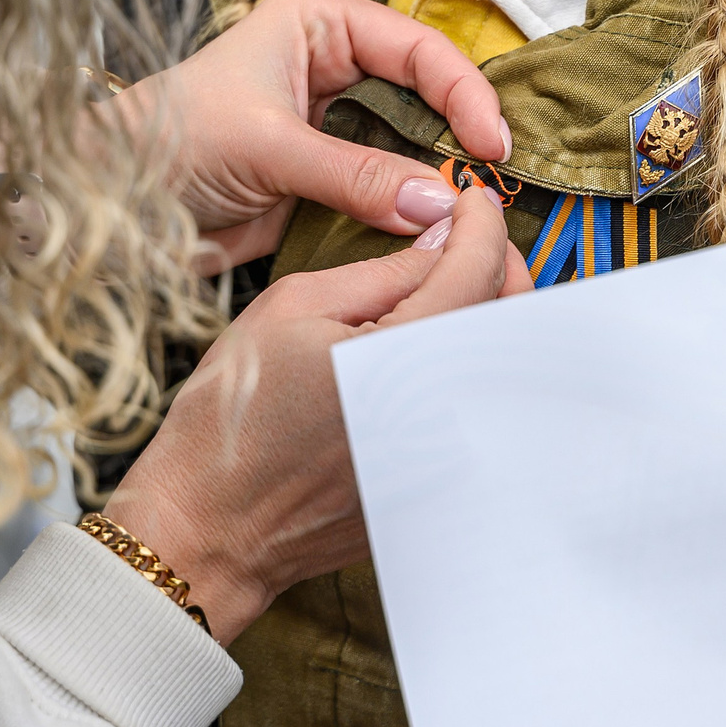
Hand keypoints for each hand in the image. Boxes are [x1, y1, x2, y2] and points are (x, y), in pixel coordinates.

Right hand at [105, 188, 530, 639]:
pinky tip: (441, 346)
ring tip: (456, 284)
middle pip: (511, 316)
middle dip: (499, 263)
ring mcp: (450, 454)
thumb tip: (441, 238)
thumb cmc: (237, 413)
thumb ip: (382, 271)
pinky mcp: (443, 481)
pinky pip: (481, 408)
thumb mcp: (293, 309)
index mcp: (402, 356)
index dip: (479, 221)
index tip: (468, 200)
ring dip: (492, 314)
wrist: (214, 526)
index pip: (476, 268)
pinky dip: (475, 365)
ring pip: (503, 363)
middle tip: (466, 238)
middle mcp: (443, 409)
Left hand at [114, 0, 512, 267]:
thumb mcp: (268, 147)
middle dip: (460, 138)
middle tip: (494, 185)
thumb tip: (438, 203)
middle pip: (426, 96)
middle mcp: (336, 64)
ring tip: (474, 214)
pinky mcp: (330, 178)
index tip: (492, 145)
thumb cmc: (167, 142)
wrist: (107, 205)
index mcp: (321, 23)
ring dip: (440, 179)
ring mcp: (335, 123)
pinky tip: (437, 233)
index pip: (418, 49)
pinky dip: (412, 213)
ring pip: (413, 146)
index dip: (463, 94)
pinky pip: (387, 191)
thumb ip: (356, 174)